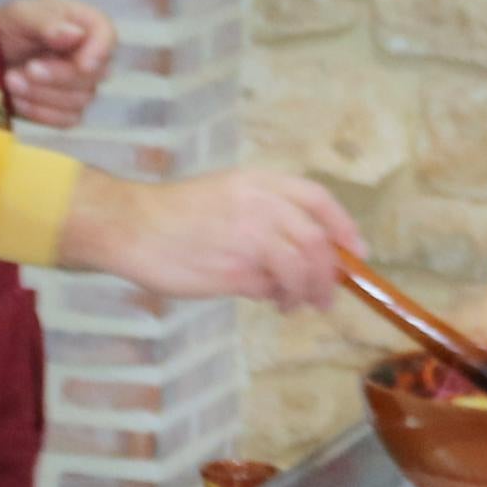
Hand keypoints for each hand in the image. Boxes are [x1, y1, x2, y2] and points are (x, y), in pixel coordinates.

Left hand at [0, 0, 114, 128]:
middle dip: (56, 76)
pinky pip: (66, 120)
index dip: (99, 52)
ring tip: (11, 80)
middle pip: (94, 76)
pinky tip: (17, 99)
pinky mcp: (66, 110)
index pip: (107, 37)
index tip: (82, 65)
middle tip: (25, 69)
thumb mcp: (20, 16)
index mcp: (85, 24)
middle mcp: (89, 55)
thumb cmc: (8, 27)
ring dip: (41, 94)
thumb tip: (75, 35)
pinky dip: (39, 112)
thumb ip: (47, 23)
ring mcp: (81, 86)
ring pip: (80, 101)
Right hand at [56, 165, 360, 311]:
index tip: (356, 252)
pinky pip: (273, 287)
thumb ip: (264, 219)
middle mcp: (260, 206)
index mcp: (258, 182)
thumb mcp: (226, 196)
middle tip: (327, 294)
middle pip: (318, 240)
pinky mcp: (235, 270)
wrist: (130, 226)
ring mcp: (249, 238)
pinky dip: (281, 297)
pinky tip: (272, 302)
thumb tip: (298, 258)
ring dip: (309, 291)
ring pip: (303, 267)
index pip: (317, 200)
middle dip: (330, 272)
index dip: (344, 227)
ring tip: (299, 304)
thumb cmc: (173, 215)